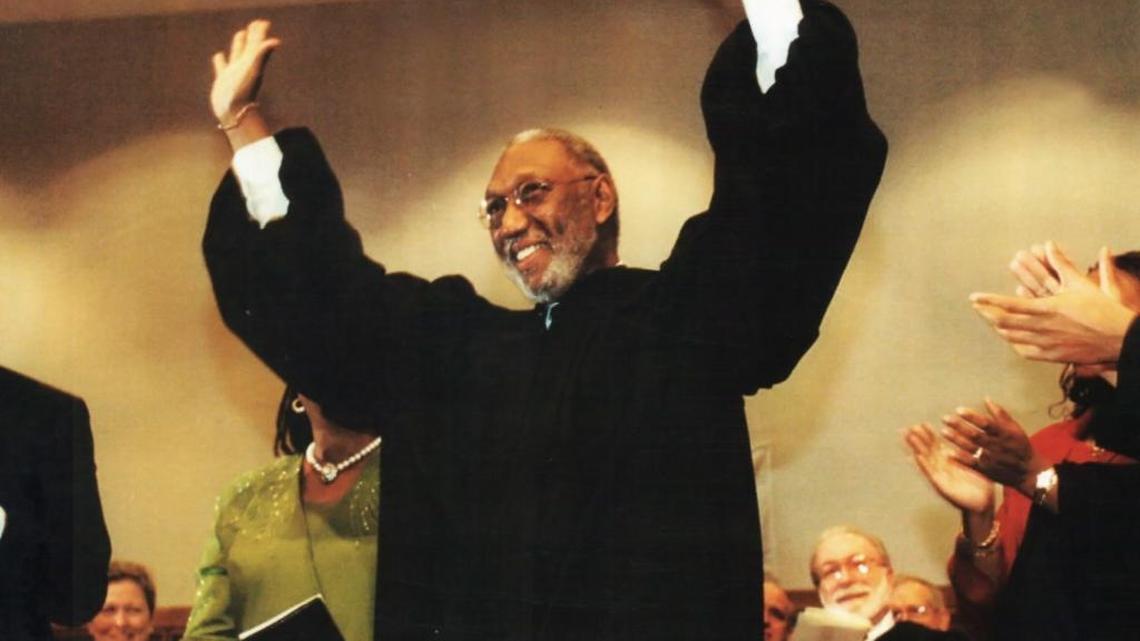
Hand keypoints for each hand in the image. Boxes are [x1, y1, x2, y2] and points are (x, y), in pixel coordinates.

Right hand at [210, 19, 279, 121]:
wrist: (235, 112)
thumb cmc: (244, 92)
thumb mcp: (253, 70)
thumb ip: (262, 54)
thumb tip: (275, 41)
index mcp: (251, 62)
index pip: (257, 43)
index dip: (259, 32)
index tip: (263, 22)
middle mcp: (244, 66)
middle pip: (249, 46)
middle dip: (253, 35)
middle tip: (256, 25)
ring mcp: (233, 72)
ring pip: (236, 53)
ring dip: (238, 43)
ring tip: (241, 34)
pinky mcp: (223, 79)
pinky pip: (221, 66)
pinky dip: (220, 60)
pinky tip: (219, 56)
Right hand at [905, 422, 994, 514]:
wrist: (983, 504)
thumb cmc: (980, 484)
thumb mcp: (975, 463)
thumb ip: (970, 451)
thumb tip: (972, 435)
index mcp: (949, 461)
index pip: (936, 445)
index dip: (928, 434)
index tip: (922, 423)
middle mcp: (941, 467)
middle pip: (926, 450)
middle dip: (917, 439)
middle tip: (908, 428)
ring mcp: (940, 476)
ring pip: (925, 459)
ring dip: (916, 448)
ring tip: (908, 437)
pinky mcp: (942, 485)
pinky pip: (931, 473)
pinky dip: (924, 464)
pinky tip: (917, 456)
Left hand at [939, 399, 1049, 494]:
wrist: (1028, 472)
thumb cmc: (1020, 446)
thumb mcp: (1015, 429)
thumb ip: (1000, 414)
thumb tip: (987, 399)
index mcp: (1004, 434)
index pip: (987, 423)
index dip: (972, 417)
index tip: (958, 410)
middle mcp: (997, 446)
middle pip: (976, 435)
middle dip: (959, 426)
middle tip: (945, 418)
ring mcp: (991, 459)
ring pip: (971, 448)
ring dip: (956, 440)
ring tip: (944, 431)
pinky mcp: (986, 470)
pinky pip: (972, 464)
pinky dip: (961, 458)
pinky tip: (948, 452)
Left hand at [972, 244, 1136, 363]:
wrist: (1120, 339)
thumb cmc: (1102, 309)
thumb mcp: (1081, 283)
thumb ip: (1061, 264)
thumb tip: (1049, 244)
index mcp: (1047, 309)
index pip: (1009, 304)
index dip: (988, 300)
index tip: (974, 297)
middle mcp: (1042, 328)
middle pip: (1004, 323)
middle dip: (987, 314)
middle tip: (976, 308)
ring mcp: (1046, 344)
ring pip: (1012, 338)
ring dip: (999, 328)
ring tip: (990, 320)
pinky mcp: (1052, 356)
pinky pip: (1025, 351)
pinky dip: (1014, 344)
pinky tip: (1011, 338)